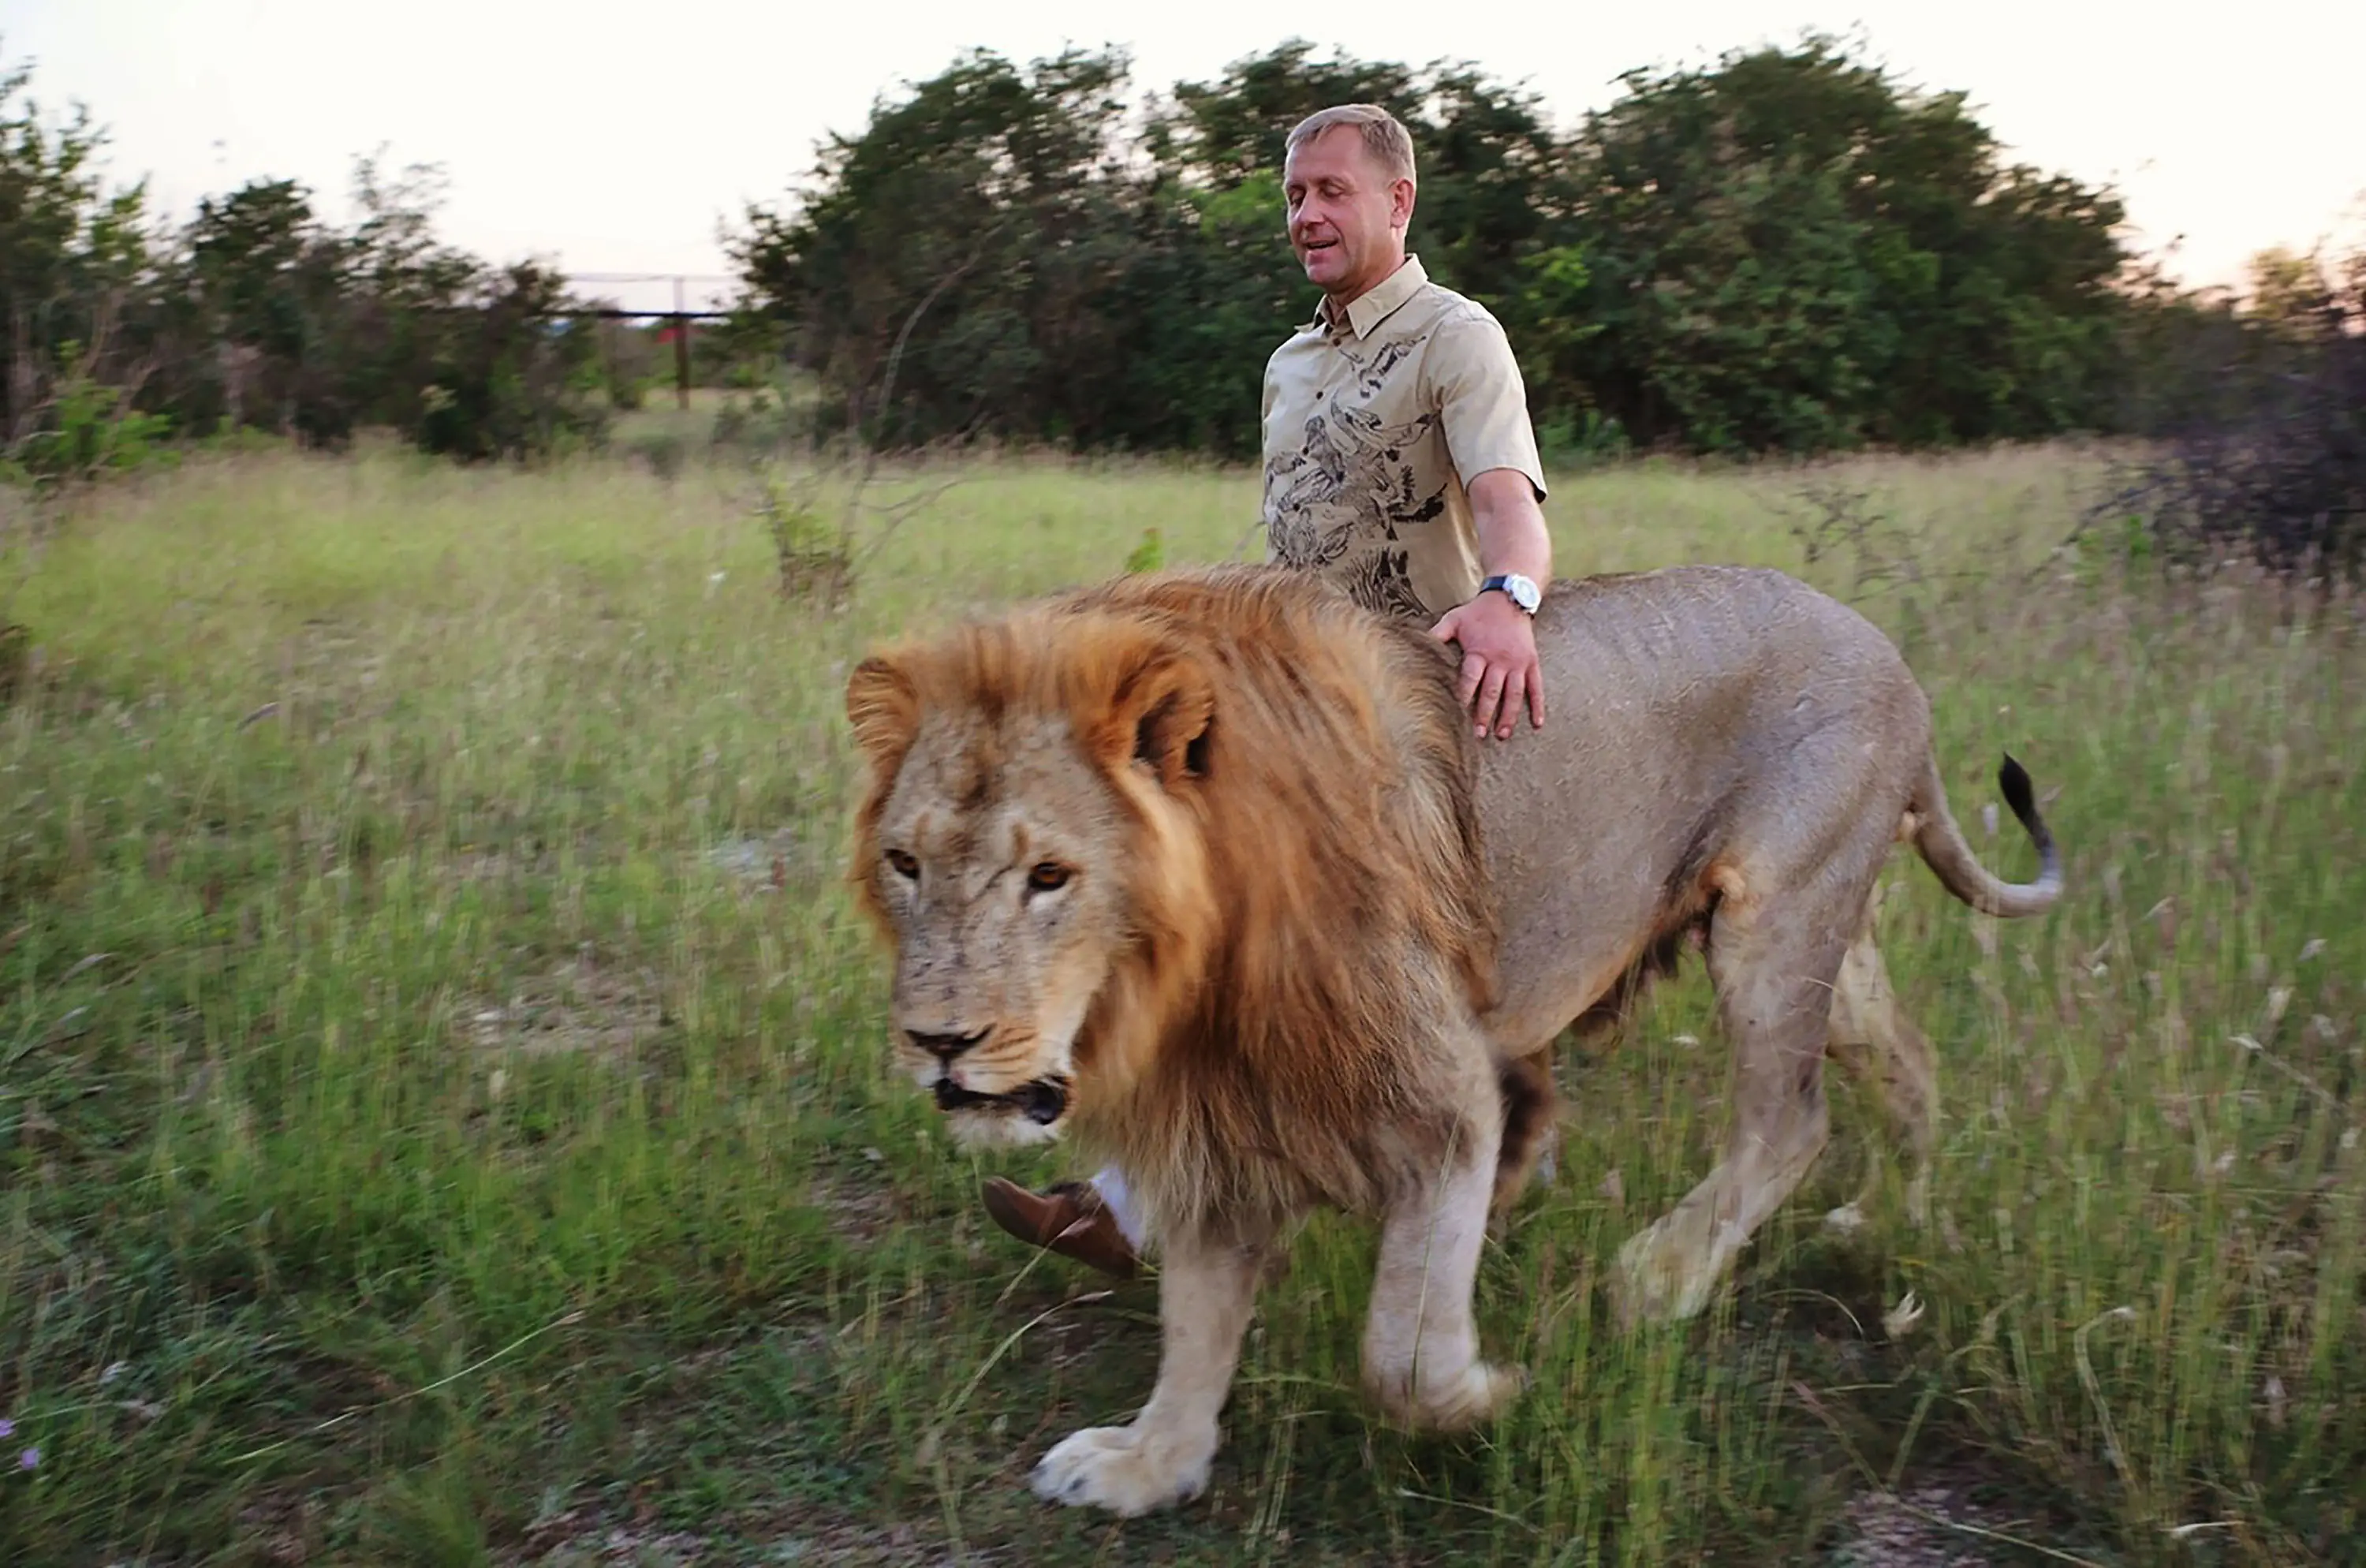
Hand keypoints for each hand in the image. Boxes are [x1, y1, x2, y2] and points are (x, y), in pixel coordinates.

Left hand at [1430, 591, 1544, 739]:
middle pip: (1492, 691)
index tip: (1457, 714)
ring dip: (1509, 716)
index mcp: (1479, 651)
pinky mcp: (1531, 662)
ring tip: (1502, 734)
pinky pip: (1537, 687)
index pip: (1470, 678)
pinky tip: (1537, 723)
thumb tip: (1416, 645)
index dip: (1463, 696)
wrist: (1510, 597)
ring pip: (1515, 694)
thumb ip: (1437, 634)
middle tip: (1479, 734)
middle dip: (1485, 713)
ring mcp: (1518, 663)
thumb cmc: (1478, 612)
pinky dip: (1538, 706)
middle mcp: (1500, 660)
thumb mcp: (1454, 619)